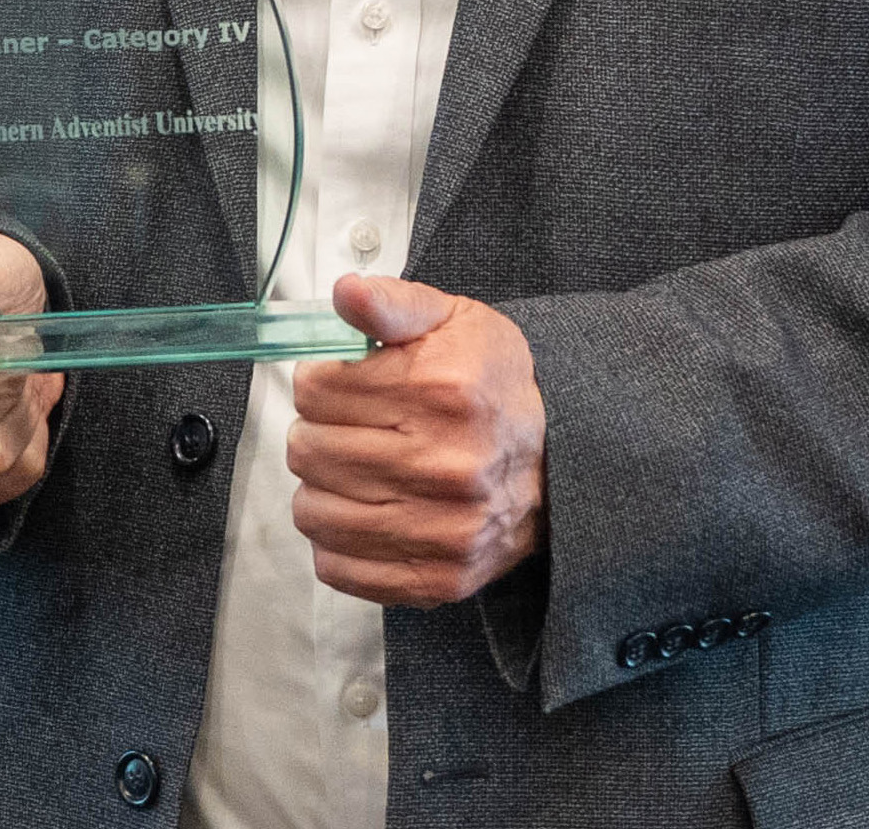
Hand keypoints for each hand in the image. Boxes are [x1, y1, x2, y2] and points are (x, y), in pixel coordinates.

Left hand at [289, 275, 545, 607]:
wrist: (558, 457)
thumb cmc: (492, 385)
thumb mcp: (453, 322)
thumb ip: (393, 303)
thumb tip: (347, 292)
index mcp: (444, 392)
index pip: (318, 391)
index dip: (316, 381)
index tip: (335, 383)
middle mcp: (447, 465)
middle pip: (310, 451)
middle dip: (313, 432)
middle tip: (342, 426)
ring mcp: (445, 529)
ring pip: (315, 512)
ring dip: (319, 487)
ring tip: (349, 468)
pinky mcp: (439, 577)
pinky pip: (339, 567)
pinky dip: (335, 540)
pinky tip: (360, 511)